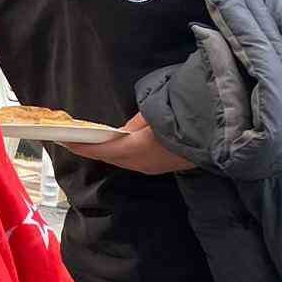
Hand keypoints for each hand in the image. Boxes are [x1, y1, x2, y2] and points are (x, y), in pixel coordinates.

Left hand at [67, 112, 195, 174]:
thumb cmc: (186, 118)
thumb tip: (125, 130)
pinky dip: (119, 153)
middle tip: (72, 138)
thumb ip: (136, 122)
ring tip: (88, 141)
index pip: (100, 149)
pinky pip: (133, 161)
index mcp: (135, 149)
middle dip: (89, 148)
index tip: (63, 140)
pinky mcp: (161, 167)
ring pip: (120, 160)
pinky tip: (114, 146)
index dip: (80, 145)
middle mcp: (140, 163)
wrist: (218, 134)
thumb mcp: (155, 113)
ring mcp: (151, 168)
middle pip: (107, 156)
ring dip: (104, 151)